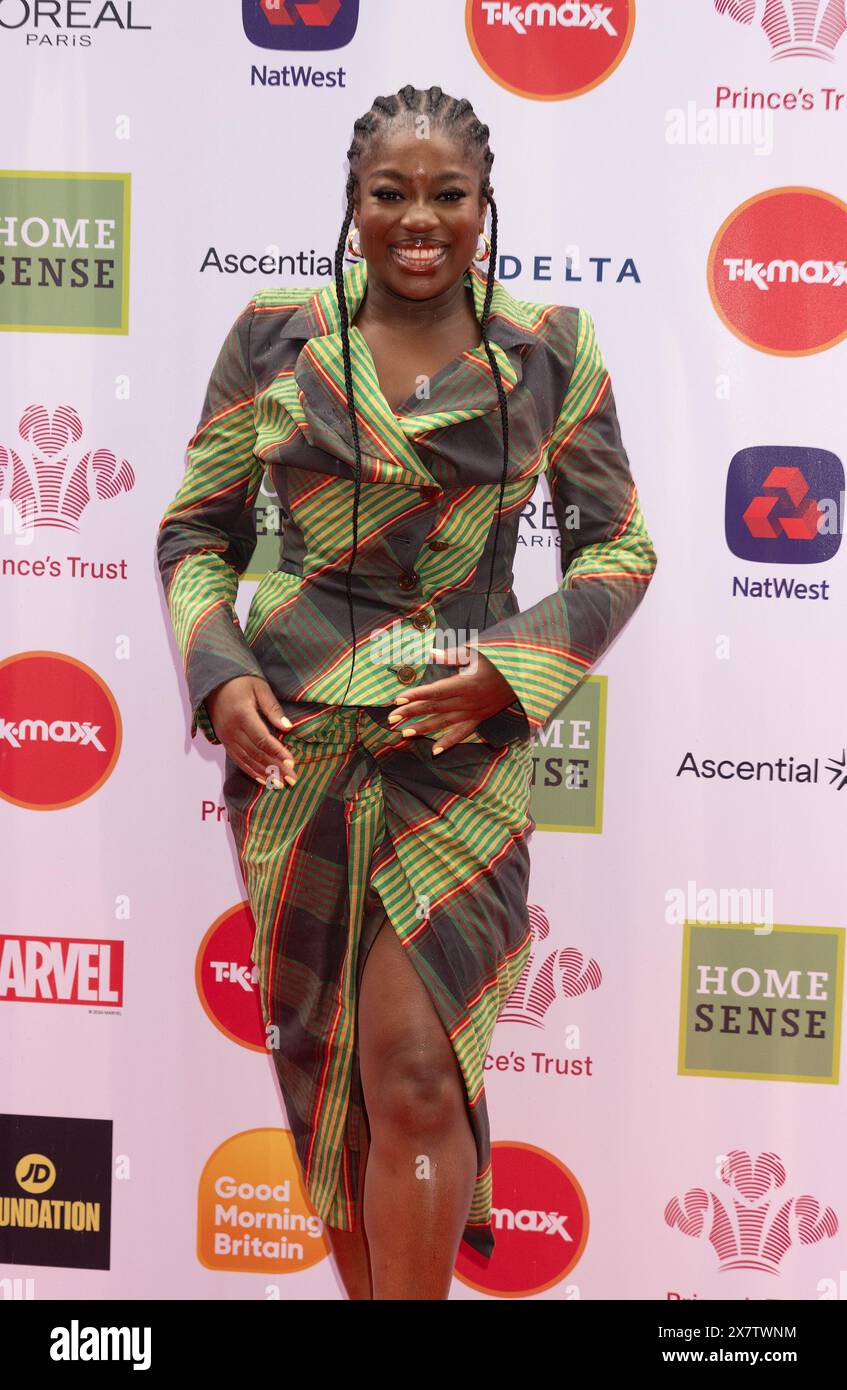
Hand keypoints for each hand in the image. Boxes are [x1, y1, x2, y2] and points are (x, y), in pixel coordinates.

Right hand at [205, 675, 297, 787]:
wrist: (213, 682)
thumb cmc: (240, 681)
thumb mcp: (259, 688)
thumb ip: (273, 708)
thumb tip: (288, 727)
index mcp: (242, 715)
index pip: (263, 739)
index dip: (278, 753)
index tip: (292, 764)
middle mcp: (231, 729)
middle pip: (256, 753)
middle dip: (275, 768)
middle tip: (292, 780)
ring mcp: (225, 737)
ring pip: (246, 760)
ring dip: (264, 773)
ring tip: (279, 784)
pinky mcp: (223, 740)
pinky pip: (237, 759)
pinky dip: (250, 770)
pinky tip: (262, 778)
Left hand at [387, 644, 518, 753]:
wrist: (524, 675)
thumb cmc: (499, 660)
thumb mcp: (477, 653)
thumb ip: (452, 655)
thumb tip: (431, 653)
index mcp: (465, 684)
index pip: (434, 692)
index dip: (415, 696)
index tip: (397, 700)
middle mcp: (467, 701)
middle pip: (434, 708)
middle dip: (411, 713)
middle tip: (391, 719)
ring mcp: (474, 712)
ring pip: (444, 723)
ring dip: (423, 729)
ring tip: (404, 734)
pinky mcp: (480, 718)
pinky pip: (463, 733)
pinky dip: (449, 742)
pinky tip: (435, 750)